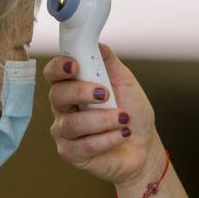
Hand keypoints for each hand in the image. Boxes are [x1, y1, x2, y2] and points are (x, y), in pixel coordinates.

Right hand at [44, 44, 165, 190]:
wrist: (144, 146)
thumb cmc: (132, 113)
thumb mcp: (126, 82)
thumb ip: (109, 62)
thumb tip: (97, 44)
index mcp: (72, 87)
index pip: (54, 73)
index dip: (59, 67)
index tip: (75, 66)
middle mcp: (63, 108)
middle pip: (56, 95)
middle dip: (81, 92)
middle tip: (105, 94)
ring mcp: (64, 132)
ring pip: (72, 123)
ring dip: (102, 119)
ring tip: (123, 119)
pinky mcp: (70, 153)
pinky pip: (83, 145)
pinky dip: (107, 139)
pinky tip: (122, 135)